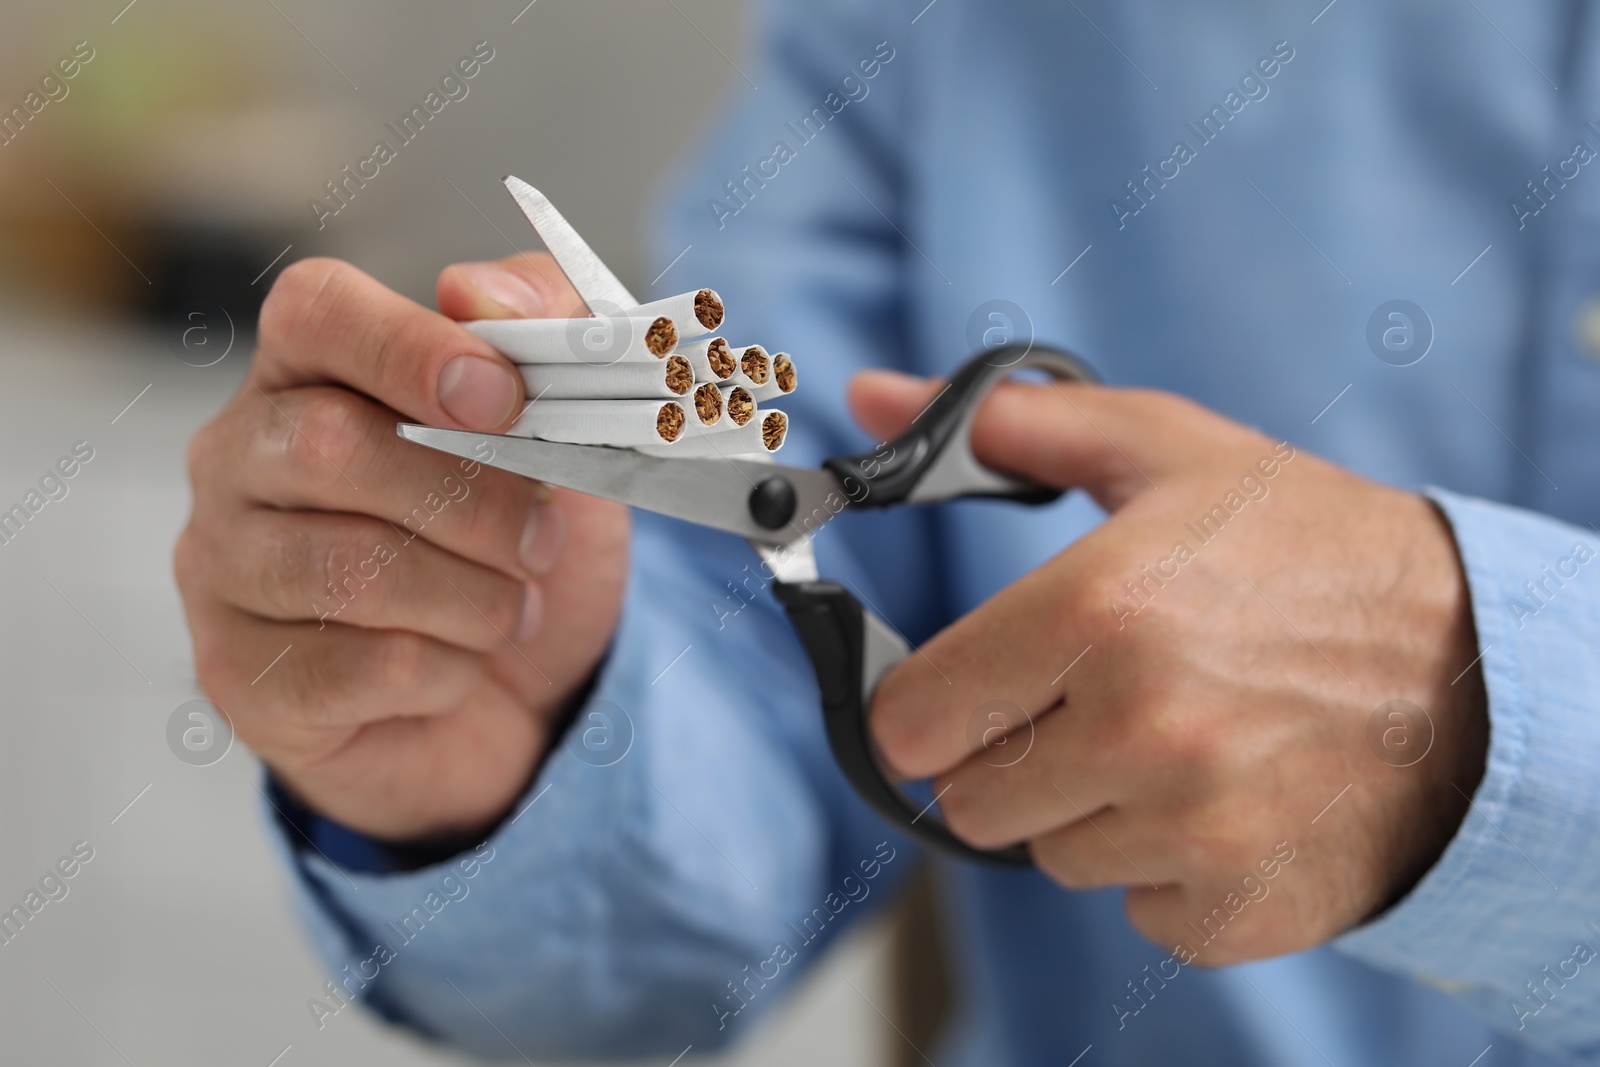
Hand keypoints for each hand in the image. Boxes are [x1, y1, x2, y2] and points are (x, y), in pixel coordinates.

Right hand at [175, 255, 628, 840]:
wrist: (517, 694)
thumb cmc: (514, 543)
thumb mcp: (567, 429)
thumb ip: (544, 329)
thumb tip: (478, 290)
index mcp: (309, 370)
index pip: (316, 311)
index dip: (412, 346)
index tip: (504, 399)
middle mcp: (239, 456)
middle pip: (330, 445)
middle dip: (475, 501)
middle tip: (541, 540)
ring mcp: (222, 567)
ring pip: (352, 568)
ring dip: (474, 596)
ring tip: (511, 608)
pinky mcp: (240, 673)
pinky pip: (363, 667)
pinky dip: (447, 670)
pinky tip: (457, 665)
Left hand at [851, 370, 1487, 963]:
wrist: (1478, 660)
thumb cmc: (1306, 546)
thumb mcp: (1165, 453)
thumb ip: (1004, 428)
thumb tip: (871, 401)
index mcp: (1100, 611)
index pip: (911, 718)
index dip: (926, 705)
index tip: (963, 691)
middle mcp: (1144, 729)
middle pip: (968, 801)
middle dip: (1010, 755)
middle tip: (1091, 702)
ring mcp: (1198, 830)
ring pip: (1052, 856)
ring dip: (1091, 810)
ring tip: (1176, 741)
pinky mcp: (1241, 905)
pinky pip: (1139, 907)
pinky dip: (1166, 868)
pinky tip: (1225, 800)